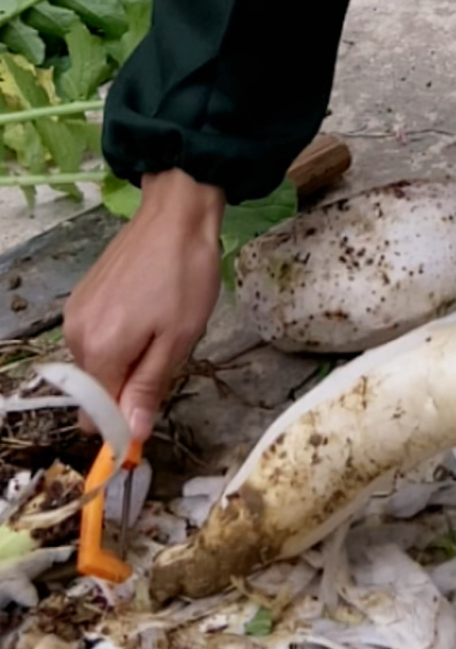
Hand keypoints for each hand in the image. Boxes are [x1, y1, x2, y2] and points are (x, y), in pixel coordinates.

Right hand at [63, 169, 224, 443]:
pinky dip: (118, 336)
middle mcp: (76, 335)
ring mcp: (75, 313)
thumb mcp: (179, 338)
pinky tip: (145, 309)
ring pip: (98, 363)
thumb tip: (132, 435)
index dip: (123, 420)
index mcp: (100, 351)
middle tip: (165, 351)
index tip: (151, 407)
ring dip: (125, 358)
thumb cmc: (186, 276)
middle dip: (128, 384)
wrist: (175, 213)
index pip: (95, 415)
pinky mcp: (81, 296)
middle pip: (96, 389)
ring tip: (159, 325)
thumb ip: (149, 388)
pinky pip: (96, 336)